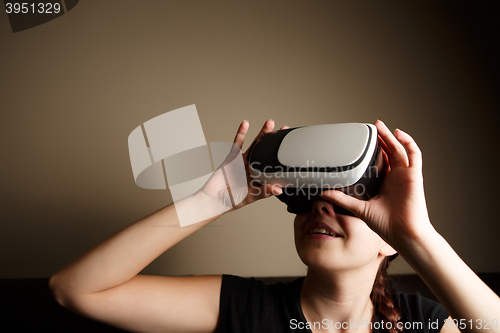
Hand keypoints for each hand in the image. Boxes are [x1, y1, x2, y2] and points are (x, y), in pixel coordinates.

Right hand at [197, 119, 284, 212]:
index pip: (275, 165)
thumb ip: (264, 192)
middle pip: (267, 151)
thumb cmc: (232, 200)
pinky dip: (241, 133)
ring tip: (269, 123)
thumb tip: (278, 190)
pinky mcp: (232, 157)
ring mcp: (243, 161)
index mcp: (260, 177)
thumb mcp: (251, 197)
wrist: (214, 199)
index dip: (282, 156)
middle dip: (275, 141)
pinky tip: (246, 124)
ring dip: (262, 134)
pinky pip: (238, 143)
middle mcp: (254, 168)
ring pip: (255, 145)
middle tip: (283, 130)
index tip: (291, 148)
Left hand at [319, 120, 435, 249]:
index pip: (380, 162)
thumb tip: (324, 193)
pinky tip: (398, 133)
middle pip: (389, 152)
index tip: (362, 142)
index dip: (373, 151)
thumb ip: (342, 199)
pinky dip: (408, 142)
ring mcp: (405, 175)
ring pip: (399, 150)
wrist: (403, 234)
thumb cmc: (387, 225)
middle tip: (371, 127)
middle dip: (380, 139)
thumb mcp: (359, 208)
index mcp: (385, 184)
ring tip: (380, 126)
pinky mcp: (414, 176)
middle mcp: (396, 178)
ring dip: (390, 137)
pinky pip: (414, 155)